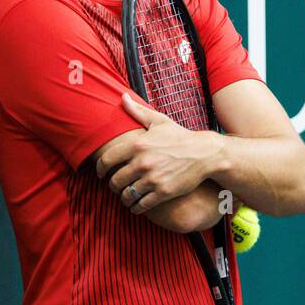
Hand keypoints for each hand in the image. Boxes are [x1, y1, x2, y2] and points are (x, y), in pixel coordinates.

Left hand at [94, 93, 219, 214]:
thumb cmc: (180, 136)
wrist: (204, 153)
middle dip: (113, 185)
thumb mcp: (159, 121)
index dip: (100, 169)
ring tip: (126, 196)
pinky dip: (136, 207)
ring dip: (124, 197)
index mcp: (138, 145)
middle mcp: (142, 163)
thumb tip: (123, 97)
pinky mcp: (163, 192)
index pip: (107, 160)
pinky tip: (136, 205)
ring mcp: (152, 179)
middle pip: (115, 181)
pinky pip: (141, 205)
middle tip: (115, 186)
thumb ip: (138, 111)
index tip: (101, 173)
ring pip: (127, 194)